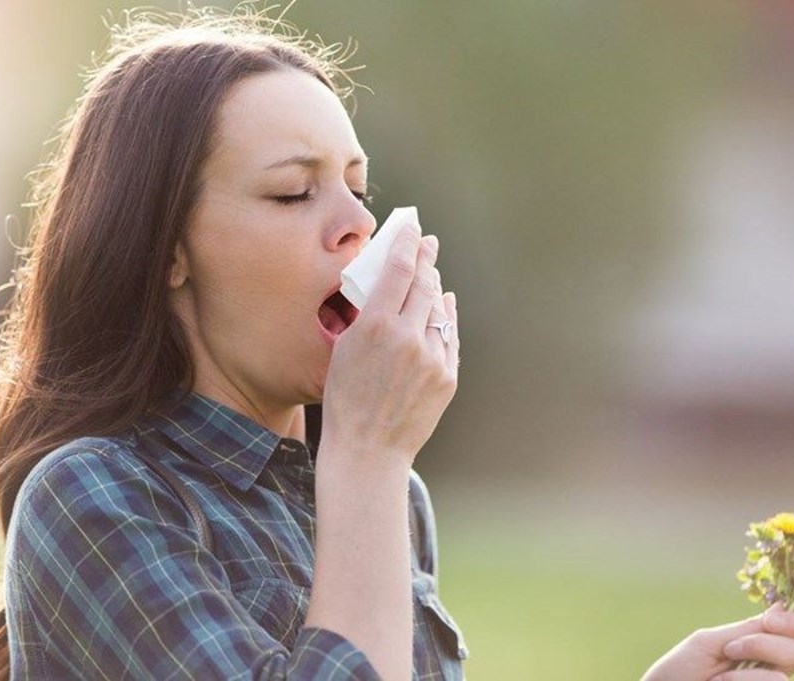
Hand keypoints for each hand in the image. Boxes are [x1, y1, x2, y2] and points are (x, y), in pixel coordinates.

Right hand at [320, 223, 458, 469]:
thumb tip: (388, 288)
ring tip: (431, 274)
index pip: (398, 269)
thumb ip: (368, 316)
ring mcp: (431, 357)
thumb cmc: (345, 399)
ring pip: (439, 309)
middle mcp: (407, 336)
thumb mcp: (344, 349)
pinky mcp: (447, 376)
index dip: (407, 244)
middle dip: (426, 259)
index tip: (412, 229)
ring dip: (435, 288)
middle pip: (424, 284)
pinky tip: (444, 306)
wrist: (368, 450)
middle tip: (427, 242)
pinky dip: (445, 318)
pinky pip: (448, 337)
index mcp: (375, 326)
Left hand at [641, 603, 793, 680]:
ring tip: (716, 677)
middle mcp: (768, 669)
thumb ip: (747, 629)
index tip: (770, 620)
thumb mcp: (711, 642)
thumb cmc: (679, 671)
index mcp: (758, 647)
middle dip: (765, 645)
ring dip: (745, 671)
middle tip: (730, 649)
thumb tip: (782, 607)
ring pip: (782, 675)